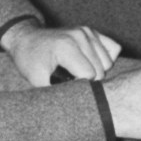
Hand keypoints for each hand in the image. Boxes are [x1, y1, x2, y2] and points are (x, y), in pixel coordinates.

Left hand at [0, 20, 119, 87]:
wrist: (26, 39)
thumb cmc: (30, 61)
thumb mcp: (36, 80)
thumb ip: (56, 93)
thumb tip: (74, 108)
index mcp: (66, 47)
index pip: (89, 75)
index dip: (79, 86)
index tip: (65, 85)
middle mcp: (80, 36)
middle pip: (101, 70)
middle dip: (89, 81)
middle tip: (70, 80)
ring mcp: (88, 32)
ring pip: (109, 62)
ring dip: (98, 71)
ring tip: (78, 71)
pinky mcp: (93, 31)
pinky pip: (113, 49)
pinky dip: (106, 59)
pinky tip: (91, 63)